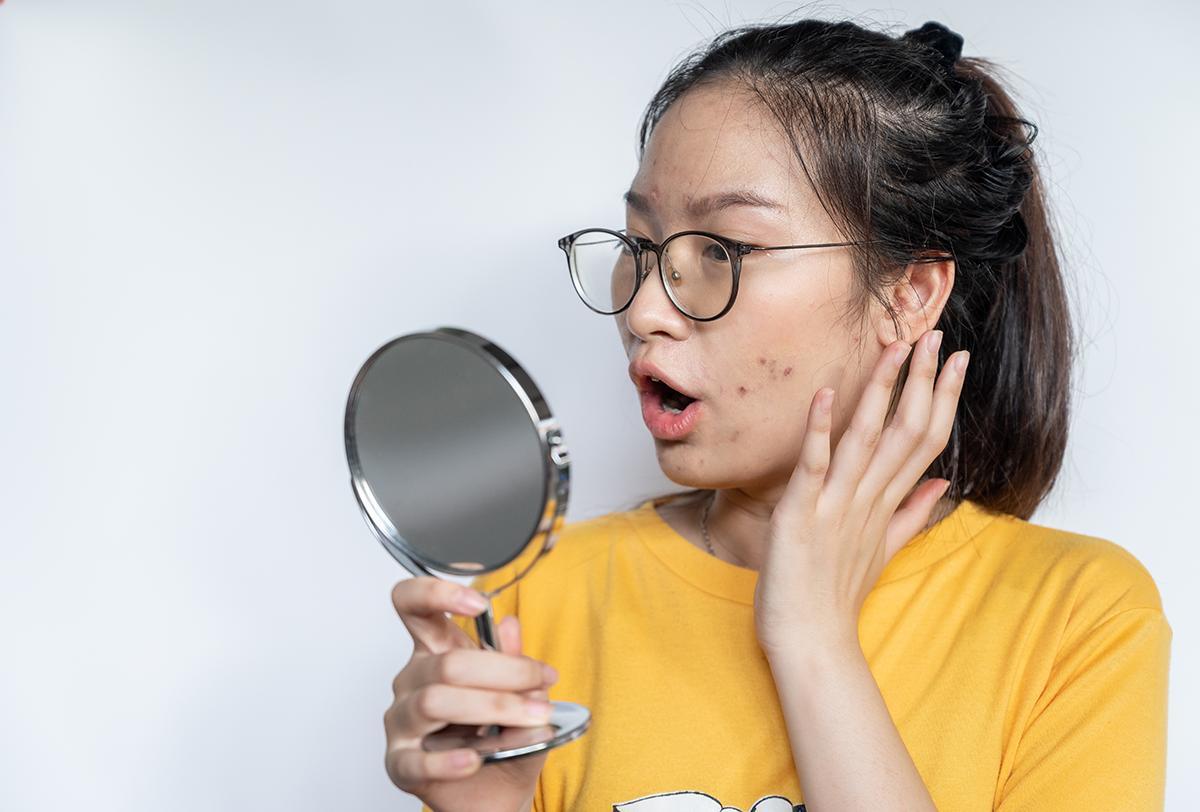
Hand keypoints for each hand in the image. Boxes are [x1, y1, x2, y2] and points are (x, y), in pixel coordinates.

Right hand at [385, 577, 555, 811]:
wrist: (497, 793)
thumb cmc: (502, 738)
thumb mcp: (521, 694)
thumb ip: (514, 662)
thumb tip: (509, 625)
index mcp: (434, 652)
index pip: (412, 606)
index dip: (436, 594)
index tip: (478, 604)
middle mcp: (412, 681)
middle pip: (446, 662)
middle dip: (505, 671)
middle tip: (542, 681)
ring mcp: (402, 723)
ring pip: (435, 702)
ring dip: (492, 707)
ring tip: (532, 719)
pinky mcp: (400, 764)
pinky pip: (418, 761)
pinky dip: (449, 760)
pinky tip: (475, 759)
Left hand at [754, 329, 968, 656]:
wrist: (810, 643)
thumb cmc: (837, 597)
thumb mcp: (882, 550)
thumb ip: (912, 515)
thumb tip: (944, 484)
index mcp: (887, 505)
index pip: (924, 441)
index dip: (941, 399)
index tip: (956, 361)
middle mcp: (869, 501)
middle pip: (906, 432)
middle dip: (923, 383)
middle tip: (939, 337)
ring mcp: (838, 507)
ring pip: (866, 440)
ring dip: (881, 392)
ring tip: (894, 348)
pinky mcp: (802, 516)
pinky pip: (814, 466)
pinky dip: (819, 430)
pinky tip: (826, 393)